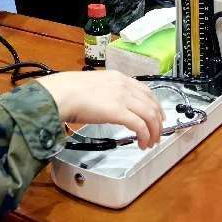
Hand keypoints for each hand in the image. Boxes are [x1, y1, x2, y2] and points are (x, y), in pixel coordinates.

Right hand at [38, 70, 165, 148]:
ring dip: (154, 131)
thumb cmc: (70, 91)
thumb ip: (107, 92)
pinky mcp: (119, 111)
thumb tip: (109, 104)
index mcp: (118, 77)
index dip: (155, 105)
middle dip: (158, 122)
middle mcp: (124, 85)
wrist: (63, 93)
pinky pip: (140, 126)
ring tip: (151, 142)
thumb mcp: (94, 85)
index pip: (145, 91)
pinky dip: (145, 136)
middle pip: (152, 104)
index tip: (158, 116)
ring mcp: (122, 98)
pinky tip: (142, 143)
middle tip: (158, 134)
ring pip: (150, 115)